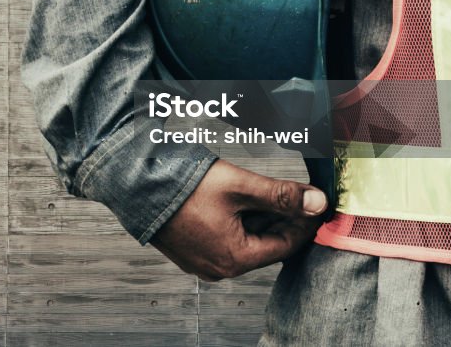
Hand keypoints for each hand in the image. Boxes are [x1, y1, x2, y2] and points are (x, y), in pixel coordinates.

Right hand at [150, 159, 327, 280]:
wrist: (134, 182)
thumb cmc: (181, 186)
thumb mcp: (239, 186)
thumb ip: (281, 195)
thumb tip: (317, 203)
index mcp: (234, 259)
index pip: (285, 245)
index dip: (304, 221)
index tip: (316, 201)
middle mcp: (217, 267)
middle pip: (265, 243)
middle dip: (281, 217)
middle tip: (294, 191)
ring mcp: (201, 260)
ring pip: (245, 239)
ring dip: (259, 216)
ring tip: (265, 189)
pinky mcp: (189, 249)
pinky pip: (224, 238)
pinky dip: (237, 220)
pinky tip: (240, 198)